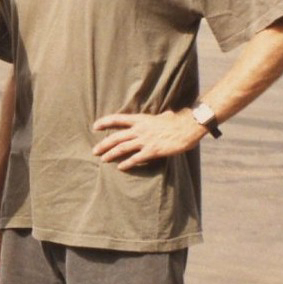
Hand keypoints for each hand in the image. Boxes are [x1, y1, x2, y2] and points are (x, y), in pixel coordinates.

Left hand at [91, 110, 205, 170]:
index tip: (94, 126)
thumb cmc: (177, 121)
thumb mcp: (164, 116)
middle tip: (94, 151)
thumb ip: (157, 118)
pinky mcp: (152, 151)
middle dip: (103, 144)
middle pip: (116, 137)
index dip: (105, 122)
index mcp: (141, 119)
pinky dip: (127, 163)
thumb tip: (162, 116)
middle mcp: (140, 129)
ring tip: (103, 160)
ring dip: (111, 154)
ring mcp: (145, 140)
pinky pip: (136, 158)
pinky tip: (120, 167)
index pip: (117, 119)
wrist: (187, 127)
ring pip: (122, 148)